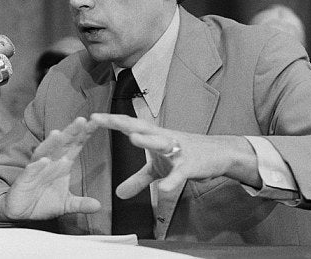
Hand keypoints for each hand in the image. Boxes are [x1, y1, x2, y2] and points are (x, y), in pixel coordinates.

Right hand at [0, 117, 100, 220]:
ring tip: (59, 134)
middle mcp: (50, 162)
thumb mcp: (66, 204)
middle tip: (82, 120)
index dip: (85, 133)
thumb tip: (98, 206)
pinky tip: (43, 161)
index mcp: (62, 164)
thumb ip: (81, 203)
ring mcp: (36, 169)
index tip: (97, 122)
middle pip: (62, 143)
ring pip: (44, 152)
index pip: (76, 145)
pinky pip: (31, 170)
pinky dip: (37, 165)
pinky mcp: (24, 179)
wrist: (21, 212)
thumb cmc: (43, 202)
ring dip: (51, 143)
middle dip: (71, 132)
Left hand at [90, 113, 260, 199]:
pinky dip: (172, 181)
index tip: (91, 117)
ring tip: (132, 138)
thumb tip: (118, 193)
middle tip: (101, 118)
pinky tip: (163, 190)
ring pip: (161, 142)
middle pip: (140, 127)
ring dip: (147, 139)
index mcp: (154, 136)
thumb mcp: (158, 169)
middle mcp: (164, 138)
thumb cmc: (185, 155)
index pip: (129, 125)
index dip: (110, 121)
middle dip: (121, 123)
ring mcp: (178, 150)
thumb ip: (138, 179)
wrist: (219, 154)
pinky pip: (179, 174)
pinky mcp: (191, 165)